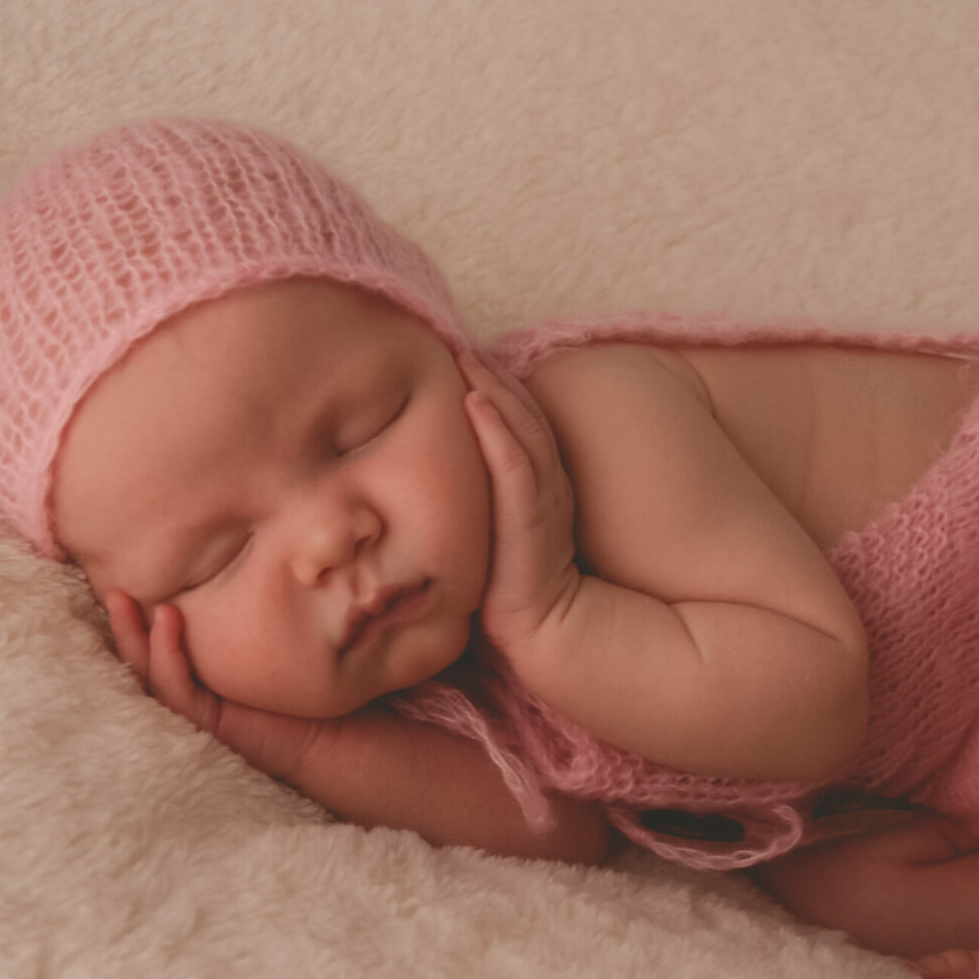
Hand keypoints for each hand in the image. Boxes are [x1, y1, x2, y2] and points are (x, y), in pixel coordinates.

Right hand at [104, 591, 341, 784]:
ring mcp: (195, 708)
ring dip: (134, 635)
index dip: (134, 613)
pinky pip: (177, 688)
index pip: (154, 639)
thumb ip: (248, 607)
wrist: (331, 736)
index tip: (123, 573)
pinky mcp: (207, 723)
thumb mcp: (270, 635)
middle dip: (122, 622)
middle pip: (141, 655)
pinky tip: (168, 622)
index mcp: (196, 670)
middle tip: (109, 587)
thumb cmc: (304, 684)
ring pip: (149, 671)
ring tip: (125, 600)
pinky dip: (167, 655)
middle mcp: (189, 689)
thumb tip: (243, 548)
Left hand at [457, 348, 581, 654]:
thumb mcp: (499, 537)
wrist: (551, 636)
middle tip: (461, 343)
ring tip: (466, 358)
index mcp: (540, 489)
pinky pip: (514, 468)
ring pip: (520, 434)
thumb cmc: (521, 593)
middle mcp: (546, 487)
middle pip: (522, 419)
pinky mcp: (532, 520)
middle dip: (494, 378)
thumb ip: (483, 506)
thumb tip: (427, 485)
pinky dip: (498, 433)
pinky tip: (476, 402)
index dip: (498, 391)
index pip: (520, 428)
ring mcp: (543, 501)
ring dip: (495, 391)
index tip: (466, 360)